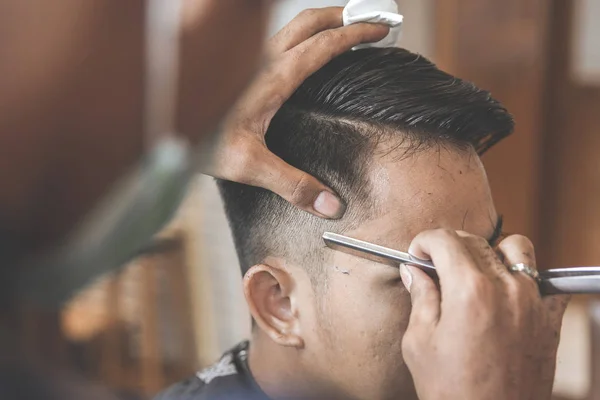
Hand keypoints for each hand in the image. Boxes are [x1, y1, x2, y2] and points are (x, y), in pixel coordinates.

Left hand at [203, 7, 388, 218]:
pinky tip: (303, 55)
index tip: (381, 31)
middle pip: (311, 20)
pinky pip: (278, 39)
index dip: (356, 34)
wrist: (158, 125)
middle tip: (369, 18)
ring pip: (293, 26)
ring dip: (322, 22)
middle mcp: (264, 59)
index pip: (326, 44)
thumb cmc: (197, 141)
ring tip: (342, 29)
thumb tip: (329, 204)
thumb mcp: (249, 165)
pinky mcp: (241, 66)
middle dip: (343, 14)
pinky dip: (302, 36)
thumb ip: (292, 184)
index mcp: (275, 76)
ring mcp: (251, 59)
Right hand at [399, 230, 568, 399]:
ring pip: (515, 248)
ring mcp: (533, 302)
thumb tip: (414, 271)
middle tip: (436, 266)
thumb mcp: (419, 343)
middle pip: (476, 241)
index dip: (424, 241)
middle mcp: (506, 289)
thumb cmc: (453, 392)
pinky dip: (524, 277)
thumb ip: (420, 297)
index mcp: (469, 291)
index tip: (418, 253)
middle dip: (450, 246)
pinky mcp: (550, 319)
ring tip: (473, 273)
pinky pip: (543, 280)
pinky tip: (504, 294)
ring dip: (490, 252)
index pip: (445, 239)